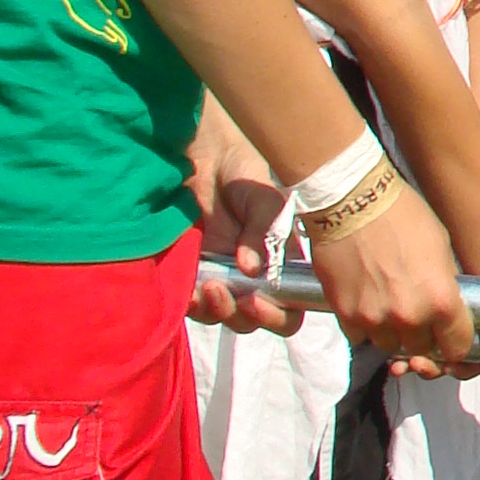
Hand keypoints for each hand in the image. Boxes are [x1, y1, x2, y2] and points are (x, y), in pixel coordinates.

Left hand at [187, 94, 303, 333]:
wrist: (203, 158)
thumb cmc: (243, 173)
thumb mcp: (265, 199)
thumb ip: (263, 232)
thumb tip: (250, 269)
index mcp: (282, 264)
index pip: (292, 307)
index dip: (279, 315)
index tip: (256, 300)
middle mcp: (255, 278)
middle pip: (256, 321)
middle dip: (242, 316)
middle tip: (224, 291)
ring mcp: (224, 278)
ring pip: (224, 318)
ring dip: (216, 312)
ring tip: (206, 287)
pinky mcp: (194, 274)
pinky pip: (194, 305)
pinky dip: (191, 305)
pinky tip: (188, 292)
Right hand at [308, 184, 477, 368]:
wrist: (351, 200)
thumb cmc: (402, 214)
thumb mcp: (441, 248)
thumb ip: (444, 287)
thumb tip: (446, 309)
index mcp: (441, 300)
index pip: (457, 347)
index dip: (455, 341)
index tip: (449, 334)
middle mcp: (409, 317)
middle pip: (420, 348)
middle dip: (421, 334)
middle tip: (415, 311)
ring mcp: (374, 319)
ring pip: (388, 344)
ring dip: (391, 330)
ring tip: (387, 301)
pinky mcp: (345, 314)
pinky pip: (359, 334)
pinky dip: (363, 323)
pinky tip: (365, 299)